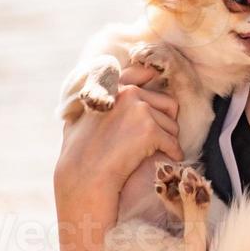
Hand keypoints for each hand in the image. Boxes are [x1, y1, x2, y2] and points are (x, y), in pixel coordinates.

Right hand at [54, 62, 183, 213]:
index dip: (153, 81)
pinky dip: (173, 153)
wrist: (83, 178)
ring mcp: (140, 110)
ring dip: (169, 140)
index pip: (141, 73)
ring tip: (157, 152)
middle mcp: (128, 93)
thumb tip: (92, 96)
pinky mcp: (150, 130)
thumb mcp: (77, 119)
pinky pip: (173, 142)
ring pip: (172, 125)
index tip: (158, 95)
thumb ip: (89, 104)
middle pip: (167, 103)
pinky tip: (169, 160)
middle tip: (159, 138)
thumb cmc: (76, 155)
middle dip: (165, 122)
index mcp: (112, 87)